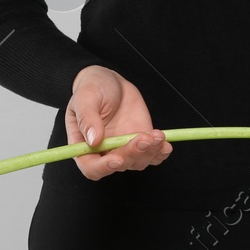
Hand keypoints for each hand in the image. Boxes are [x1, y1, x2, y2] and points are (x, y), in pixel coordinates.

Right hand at [66, 65, 172, 179]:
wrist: (111, 82)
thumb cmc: (92, 88)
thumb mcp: (85, 98)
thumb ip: (87, 118)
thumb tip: (93, 140)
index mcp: (84, 145)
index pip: (92, 168)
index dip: (104, 168)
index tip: (117, 159)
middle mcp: (105, 151)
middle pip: (119, 165)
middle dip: (133, 154)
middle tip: (144, 138)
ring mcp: (124, 147)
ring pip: (138, 161)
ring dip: (150, 152)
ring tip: (157, 135)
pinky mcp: (140, 140)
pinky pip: (152, 154)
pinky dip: (160, 152)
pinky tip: (165, 144)